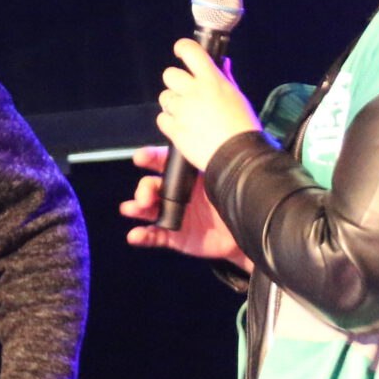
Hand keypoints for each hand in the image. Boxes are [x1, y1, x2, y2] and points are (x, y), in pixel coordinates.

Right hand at [120, 146, 248, 266]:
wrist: (247, 233)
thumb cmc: (236, 201)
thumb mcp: (220, 180)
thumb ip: (205, 165)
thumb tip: (192, 142)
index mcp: (188, 177)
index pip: (164, 163)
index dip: (150, 158)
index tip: (140, 157)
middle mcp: (177, 194)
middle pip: (152, 187)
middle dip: (144, 189)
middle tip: (145, 195)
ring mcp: (174, 216)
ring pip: (148, 210)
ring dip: (136, 208)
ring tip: (130, 209)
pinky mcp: (174, 236)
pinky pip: (154, 236)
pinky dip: (142, 236)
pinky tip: (135, 235)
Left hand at [156, 37, 259, 169]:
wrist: (238, 157)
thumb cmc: (242, 128)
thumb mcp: (237, 97)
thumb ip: (225, 77)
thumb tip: (222, 63)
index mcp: (212, 80)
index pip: (190, 51)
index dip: (182, 48)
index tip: (181, 52)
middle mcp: (194, 92)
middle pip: (169, 74)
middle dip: (176, 83)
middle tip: (186, 94)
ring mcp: (183, 110)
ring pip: (164, 97)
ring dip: (173, 104)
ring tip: (188, 115)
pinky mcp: (175, 129)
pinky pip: (162, 119)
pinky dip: (169, 123)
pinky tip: (184, 128)